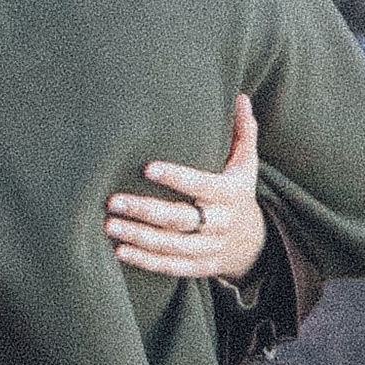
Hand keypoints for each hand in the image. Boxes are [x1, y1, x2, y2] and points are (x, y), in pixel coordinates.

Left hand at [107, 95, 264, 282]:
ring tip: (109, 224)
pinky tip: (119, 251)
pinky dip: (145, 260)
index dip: (177, 178)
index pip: (202, 185)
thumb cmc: (239, 194)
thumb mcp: (247, 165)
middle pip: (180, 219)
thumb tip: (240, 97)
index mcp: (230, 194)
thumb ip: (243, 133)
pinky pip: (170, 267)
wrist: (254, 244)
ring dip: (139, 236)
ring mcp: (209, 249)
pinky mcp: (199, 267)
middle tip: (113, 200)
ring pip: (172, 245)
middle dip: (145, 210)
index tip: (148, 168)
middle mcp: (220, 223)